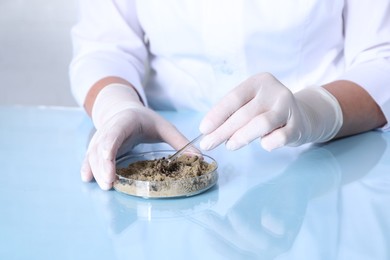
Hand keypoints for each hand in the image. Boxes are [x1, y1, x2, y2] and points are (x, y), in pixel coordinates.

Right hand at [81, 84, 189, 189]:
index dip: (110, 151)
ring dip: (96, 170)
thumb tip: (198, 158)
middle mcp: (109, 129)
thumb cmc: (144, 119)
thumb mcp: (163, 126)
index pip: (113, 135)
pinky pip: (90, 157)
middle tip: (109, 185)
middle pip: (101, 148)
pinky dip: (88, 167)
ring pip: (94, 154)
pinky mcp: (98, 147)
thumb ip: (179, 141)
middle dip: (103, 166)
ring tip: (104, 186)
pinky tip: (86, 178)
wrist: (124, 110)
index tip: (110, 167)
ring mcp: (101, 138)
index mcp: (125, 122)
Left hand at [199, 73, 342, 150]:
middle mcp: (275, 91)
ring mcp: (288, 107)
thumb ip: (233, 114)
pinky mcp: (298, 126)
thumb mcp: (250, 104)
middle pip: (244, 113)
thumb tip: (208, 132)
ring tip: (230, 146)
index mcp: (259, 81)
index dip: (217, 114)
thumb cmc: (266, 110)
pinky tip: (263, 144)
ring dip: (242, 137)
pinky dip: (268, 143)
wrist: (302, 116)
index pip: (234, 97)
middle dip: (223, 131)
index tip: (203, 129)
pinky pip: (279, 138)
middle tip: (208, 144)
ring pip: (261, 123)